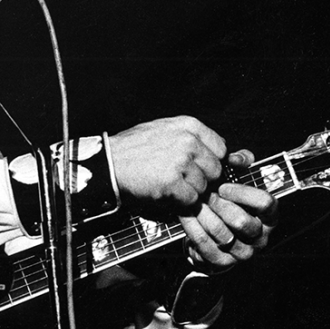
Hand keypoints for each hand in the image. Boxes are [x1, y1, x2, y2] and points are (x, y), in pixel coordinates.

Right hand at [108, 116, 226, 206]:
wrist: (108, 163)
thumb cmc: (132, 148)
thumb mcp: (164, 129)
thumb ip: (190, 137)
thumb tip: (216, 151)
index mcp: (188, 126)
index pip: (221, 148)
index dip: (210, 161)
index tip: (199, 168)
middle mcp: (188, 142)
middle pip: (215, 170)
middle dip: (201, 179)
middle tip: (182, 180)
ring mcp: (181, 162)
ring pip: (203, 187)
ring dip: (188, 191)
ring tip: (169, 185)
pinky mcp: (172, 183)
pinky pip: (190, 200)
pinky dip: (179, 202)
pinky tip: (165, 193)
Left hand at [180, 149, 277, 271]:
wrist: (209, 232)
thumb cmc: (225, 202)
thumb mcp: (234, 180)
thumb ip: (239, 164)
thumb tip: (237, 157)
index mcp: (269, 216)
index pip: (265, 203)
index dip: (242, 192)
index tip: (223, 186)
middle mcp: (260, 236)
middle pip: (242, 221)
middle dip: (219, 205)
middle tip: (204, 195)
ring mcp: (243, 252)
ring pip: (223, 235)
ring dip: (204, 217)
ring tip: (192, 204)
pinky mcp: (223, 263)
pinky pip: (206, 247)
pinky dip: (193, 230)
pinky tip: (185, 217)